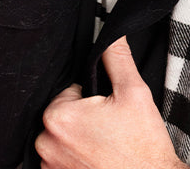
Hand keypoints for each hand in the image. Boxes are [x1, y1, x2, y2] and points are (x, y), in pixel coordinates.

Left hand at [35, 38, 187, 168]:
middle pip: (64, 115)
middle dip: (85, 120)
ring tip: (105, 149)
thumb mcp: (134, 94)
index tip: (109, 117)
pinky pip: (61, 158)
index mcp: (58, 115)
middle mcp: (45, 141)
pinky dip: (76, 158)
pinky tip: (97, 161)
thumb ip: (116, 58)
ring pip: (63, 138)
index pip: (70, 92)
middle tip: (110, 133)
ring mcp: (49, 165)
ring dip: (80, 140)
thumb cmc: (144, 147)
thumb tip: (111, 34)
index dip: (92, 101)